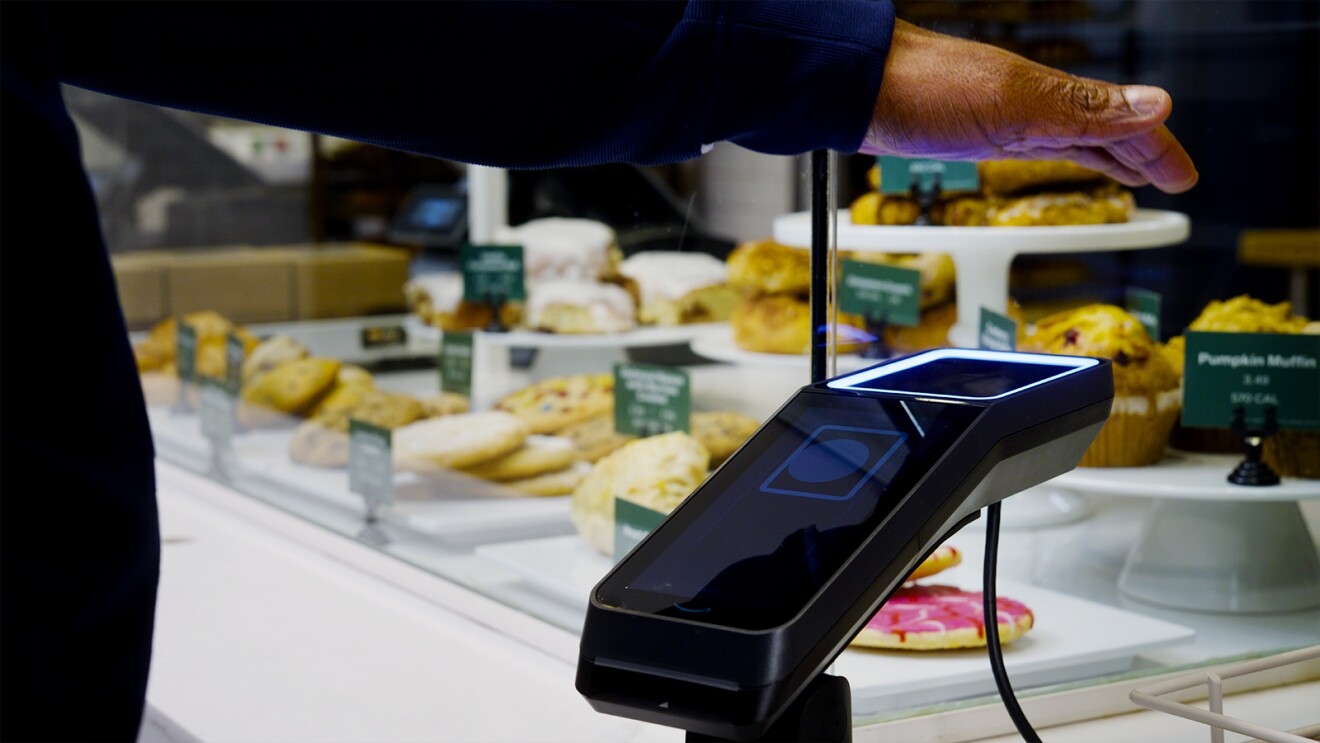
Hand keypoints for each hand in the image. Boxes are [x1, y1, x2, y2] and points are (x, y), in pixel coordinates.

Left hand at [861, 21, 1197, 193]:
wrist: (857, 88)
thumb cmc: (925, 89)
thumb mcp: (1014, 105)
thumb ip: (1083, 109)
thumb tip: (1157, 106)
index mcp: (1052, 98)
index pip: (1123, 124)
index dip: (1156, 150)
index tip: (1184, 177)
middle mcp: (1033, 104)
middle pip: (1102, 131)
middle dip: (1140, 153)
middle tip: (1171, 179)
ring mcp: (1004, 117)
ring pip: (1069, 138)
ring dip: (1104, 155)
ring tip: (1130, 174)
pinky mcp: (971, 131)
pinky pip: (1032, 143)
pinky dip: (1056, 152)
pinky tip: (1054, 155)